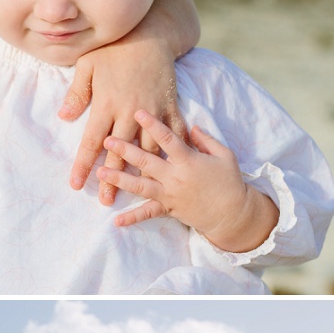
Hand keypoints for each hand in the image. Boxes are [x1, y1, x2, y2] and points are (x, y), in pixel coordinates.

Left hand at [61, 52, 186, 206]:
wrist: (149, 33)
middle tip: (106, 201)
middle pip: (119, 152)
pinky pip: (173, 132)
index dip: (83, 164)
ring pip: (148, 148)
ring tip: (138, 191)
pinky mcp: (169, 105)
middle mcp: (129, 111)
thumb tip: (64, 117)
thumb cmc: (114, 49)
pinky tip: (173, 169)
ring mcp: (152, 110)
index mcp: (107, 103)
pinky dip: (173, 151)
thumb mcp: (87, 65)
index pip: (91, 141)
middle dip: (112, 178)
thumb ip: (77, 93)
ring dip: (142, 171)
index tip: (76, 185)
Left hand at [104, 110, 277, 251]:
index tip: (137, 111)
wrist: (232, 214)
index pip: (167, 138)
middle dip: (125, 149)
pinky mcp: (169, 209)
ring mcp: (170, 195)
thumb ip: (206, 139)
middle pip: (146, 161)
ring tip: (101, 172)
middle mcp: (175, 177)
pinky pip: (148, 214)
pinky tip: (116, 221)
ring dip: (119, 178)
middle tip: (107, 140)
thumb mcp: (224, 154)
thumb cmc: (230, 181)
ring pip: (140, 186)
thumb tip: (190, 126)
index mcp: (189, 160)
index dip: (152, 124)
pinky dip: (132, 218)